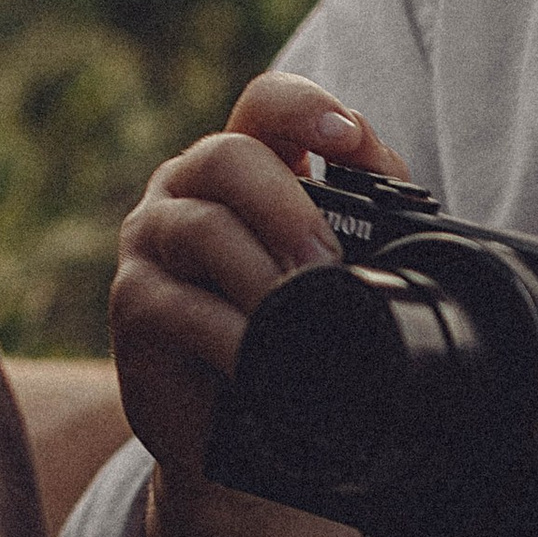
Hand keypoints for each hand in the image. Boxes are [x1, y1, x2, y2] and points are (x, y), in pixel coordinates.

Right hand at [109, 74, 409, 481]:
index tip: (345, 138)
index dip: (303, 107)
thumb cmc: (285, 332)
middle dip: (288, 206)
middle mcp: (188, 190)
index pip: (266, 104)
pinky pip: (178, 304)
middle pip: (228, 156)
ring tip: (296, 309)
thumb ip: (361, 222)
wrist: (234, 432)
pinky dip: (229, 331)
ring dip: (260, 269)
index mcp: (244, 166)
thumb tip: (405, 195)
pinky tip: (256, 355)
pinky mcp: (133, 304)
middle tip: (325, 262)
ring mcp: (153, 243)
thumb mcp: (329, 270)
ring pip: (200, 226)